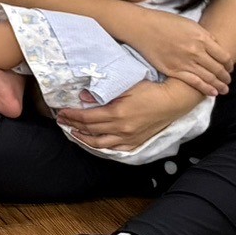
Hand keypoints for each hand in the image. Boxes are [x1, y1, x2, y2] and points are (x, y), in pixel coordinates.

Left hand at [55, 76, 207, 156]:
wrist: (173, 101)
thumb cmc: (150, 90)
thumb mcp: (126, 86)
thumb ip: (104, 93)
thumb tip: (84, 97)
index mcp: (117, 114)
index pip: (86, 118)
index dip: (72, 116)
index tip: (62, 112)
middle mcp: (121, 129)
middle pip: (90, 130)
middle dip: (73, 126)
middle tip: (62, 121)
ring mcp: (129, 138)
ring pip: (100, 143)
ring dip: (84, 139)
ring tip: (74, 132)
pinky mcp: (137, 142)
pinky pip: (115, 149)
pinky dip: (102, 147)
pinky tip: (94, 142)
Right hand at [107, 6, 232, 99]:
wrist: (141, 27)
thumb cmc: (164, 22)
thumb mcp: (190, 23)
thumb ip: (205, 36)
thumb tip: (216, 46)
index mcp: (201, 38)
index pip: (224, 56)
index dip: (229, 64)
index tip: (230, 67)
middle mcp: (196, 52)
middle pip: (218, 69)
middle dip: (226, 76)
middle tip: (228, 80)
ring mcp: (184, 62)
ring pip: (209, 78)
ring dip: (219, 85)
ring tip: (224, 89)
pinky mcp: (173, 70)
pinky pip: (194, 83)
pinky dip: (205, 89)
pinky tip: (212, 92)